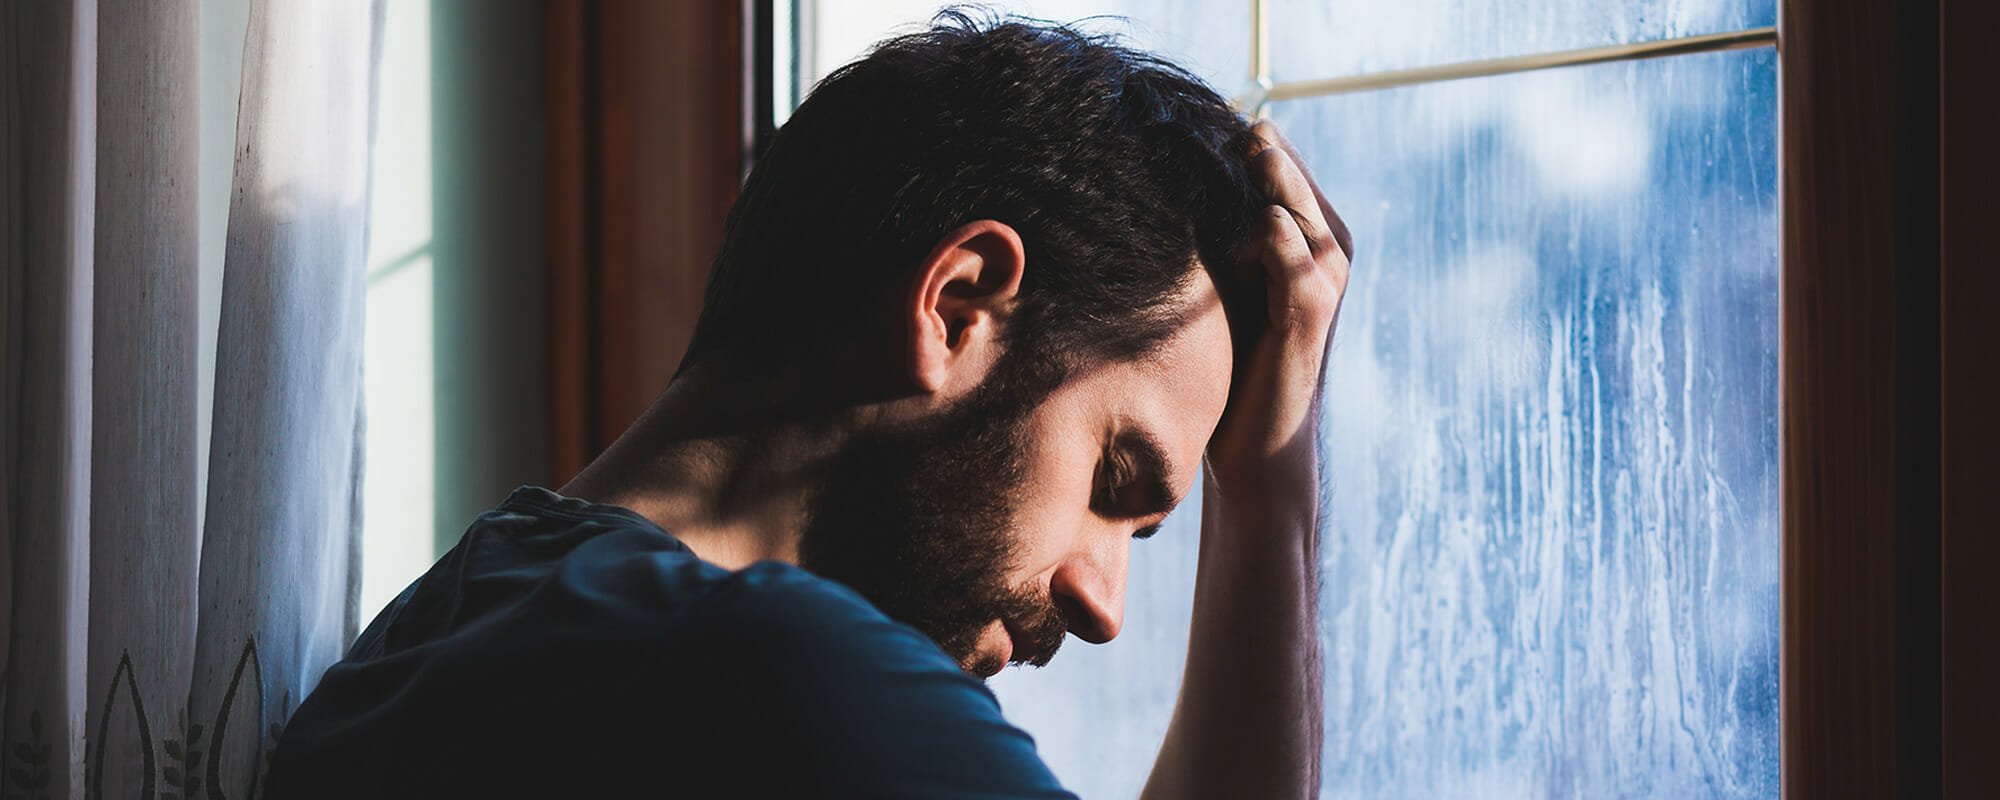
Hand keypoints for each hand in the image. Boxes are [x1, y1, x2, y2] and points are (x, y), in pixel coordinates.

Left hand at [1206, 120, 1352, 503]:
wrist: (1257, 446)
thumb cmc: (1232, 363)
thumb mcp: (1222, 286)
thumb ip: (1214, 236)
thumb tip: (1156, 181)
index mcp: (1307, 233)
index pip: (1274, 158)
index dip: (1226, 137)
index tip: (1175, 117)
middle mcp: (1327, 245)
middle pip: (1282, 168)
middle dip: (1238, 144)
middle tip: (1183, 118)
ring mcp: (1324, 274)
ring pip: (1288, 199)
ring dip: (1255, 174)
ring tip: (1218, 148)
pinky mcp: (1310, 306)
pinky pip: (1288, 248)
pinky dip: (1260, 228)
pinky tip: (1229, 217)